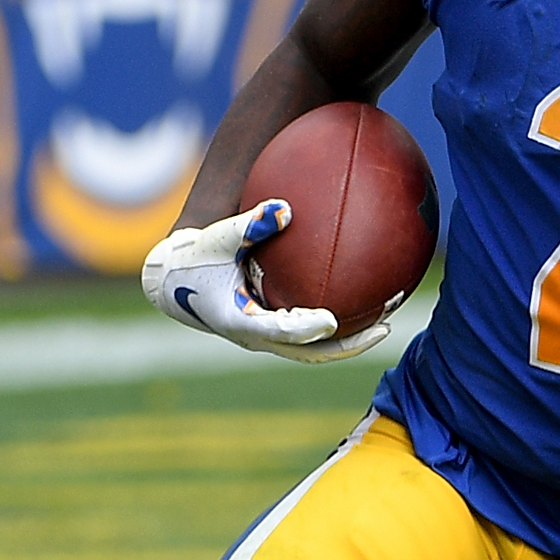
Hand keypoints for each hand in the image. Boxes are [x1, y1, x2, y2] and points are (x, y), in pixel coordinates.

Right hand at [140, 203, 390, 363]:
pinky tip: (366, 300)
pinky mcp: (273, 330)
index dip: (306, 328)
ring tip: (387, 321)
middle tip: (385, 328)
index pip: (280, 331)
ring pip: (315, 348)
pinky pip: (310, 333)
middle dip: (349, 345)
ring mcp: (267, 338)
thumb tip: (285, 207)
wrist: (171, 283)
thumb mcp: (215, 238)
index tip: (331, 320)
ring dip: (351, 339)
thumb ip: (248, 224)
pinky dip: (338, 324)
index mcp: (241, 321)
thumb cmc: (194, 257)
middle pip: (311, 352)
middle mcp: (258, 337)